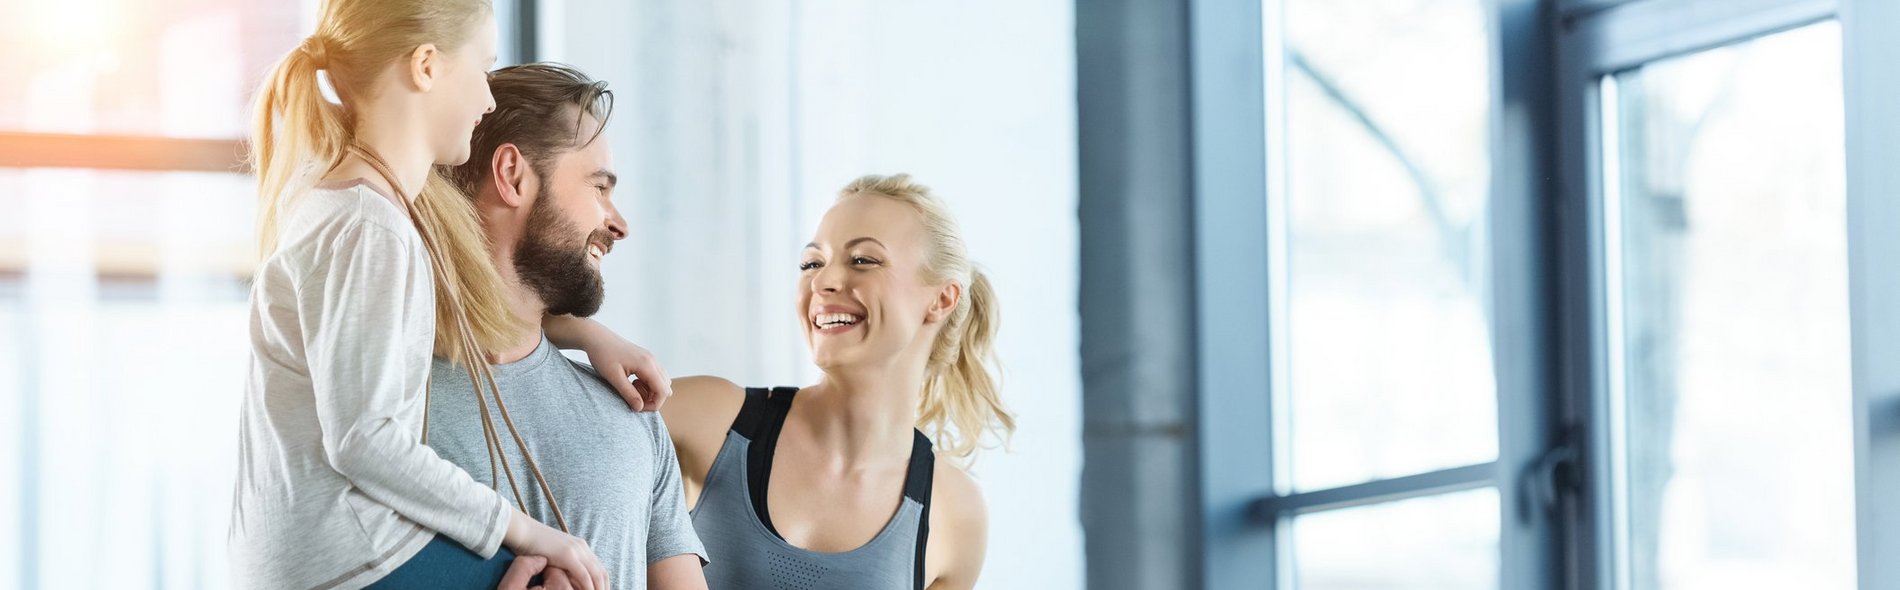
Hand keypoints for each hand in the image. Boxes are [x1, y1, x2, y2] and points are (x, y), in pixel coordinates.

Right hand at [505, 511, 608, 589]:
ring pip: (596, 574)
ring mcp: (576, 550)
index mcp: (581, 546)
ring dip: (599, 589)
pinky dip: (588, 587)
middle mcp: (582, 547)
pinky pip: (583, 575)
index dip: (603, 583)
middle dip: (604, 587)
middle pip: (602, 572)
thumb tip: (569, 578)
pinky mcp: (568, 555)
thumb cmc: (533, 545)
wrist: (523, 532)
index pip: (599, 568)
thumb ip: (565, 564)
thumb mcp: (555, 555)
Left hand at [544, 315, 672, 411]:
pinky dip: (649, 384)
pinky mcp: (646, 358)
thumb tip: (640, 408)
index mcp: (647, 365)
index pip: (663, 391)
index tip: (637, 407)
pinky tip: (633, 382)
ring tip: (632, 389)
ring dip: (651, 391)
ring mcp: (651, 358)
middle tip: (634, 398)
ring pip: (663, 382)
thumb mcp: (613, 377)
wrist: (596, 337)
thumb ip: (628, 393)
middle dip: (653, 399)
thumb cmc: (602, 355)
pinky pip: (656, 376)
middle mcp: (653, 361)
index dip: (653, 405)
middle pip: (666, 388)